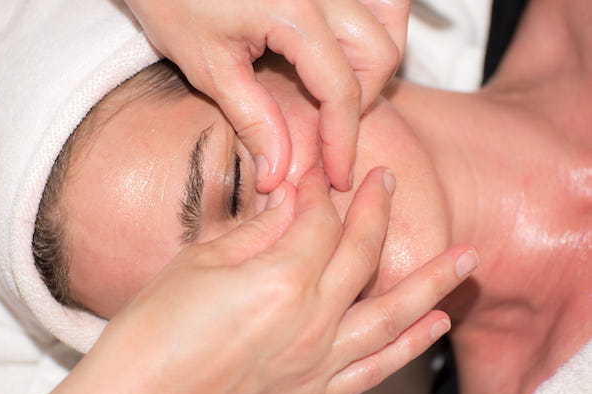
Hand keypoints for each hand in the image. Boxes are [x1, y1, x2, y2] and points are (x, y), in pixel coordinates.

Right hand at [32, 168, 475, 393]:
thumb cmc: (154, 330)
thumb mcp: (200, 262)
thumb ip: (258, 229)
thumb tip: (293, 197)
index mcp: (280, 279)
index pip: (318, 219)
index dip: (318, 189)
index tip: (317, 171)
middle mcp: (312, 320)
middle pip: (362, 253)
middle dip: (376, 210)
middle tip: (389, 180)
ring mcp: (319, 360)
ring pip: (392, 314)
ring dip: (432, 283)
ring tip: (467, 261)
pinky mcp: (314, 391)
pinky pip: (377, 367)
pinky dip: (410, 345)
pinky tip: (435, 325)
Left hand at [125, 0, 410, 191]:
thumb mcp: (208, 65)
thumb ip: (252, 119)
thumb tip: (279, 173)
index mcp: (293, 12)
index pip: (341, 90)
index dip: (342, 142)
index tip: (339, 175)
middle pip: (379, 54)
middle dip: (362, 101)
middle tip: (329, 127)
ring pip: (388, 17)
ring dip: (375, 59)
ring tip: (340, 87)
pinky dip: (374, 23)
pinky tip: (344, 47)